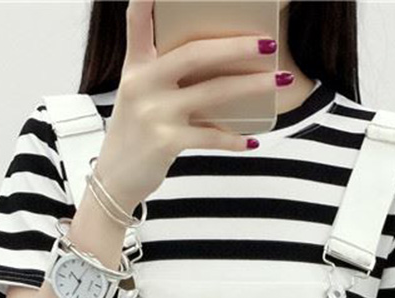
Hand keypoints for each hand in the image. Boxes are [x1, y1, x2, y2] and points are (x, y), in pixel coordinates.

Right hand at [95, 0, 285, 207]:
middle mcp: (142, 84)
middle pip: (195, 54)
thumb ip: (164, 73)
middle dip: (237, 46)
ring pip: (214, 92)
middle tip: (268, 42)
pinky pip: (210, 137)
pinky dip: (234, 139)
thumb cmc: (135, 134)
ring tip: (280, 80)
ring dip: (253, 86)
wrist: (114, 180)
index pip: (137, 21)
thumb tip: (217, 62)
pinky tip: (252, 140)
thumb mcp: (139, 95)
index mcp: (136, 67)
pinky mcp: (165, 142)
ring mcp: (154, 113)